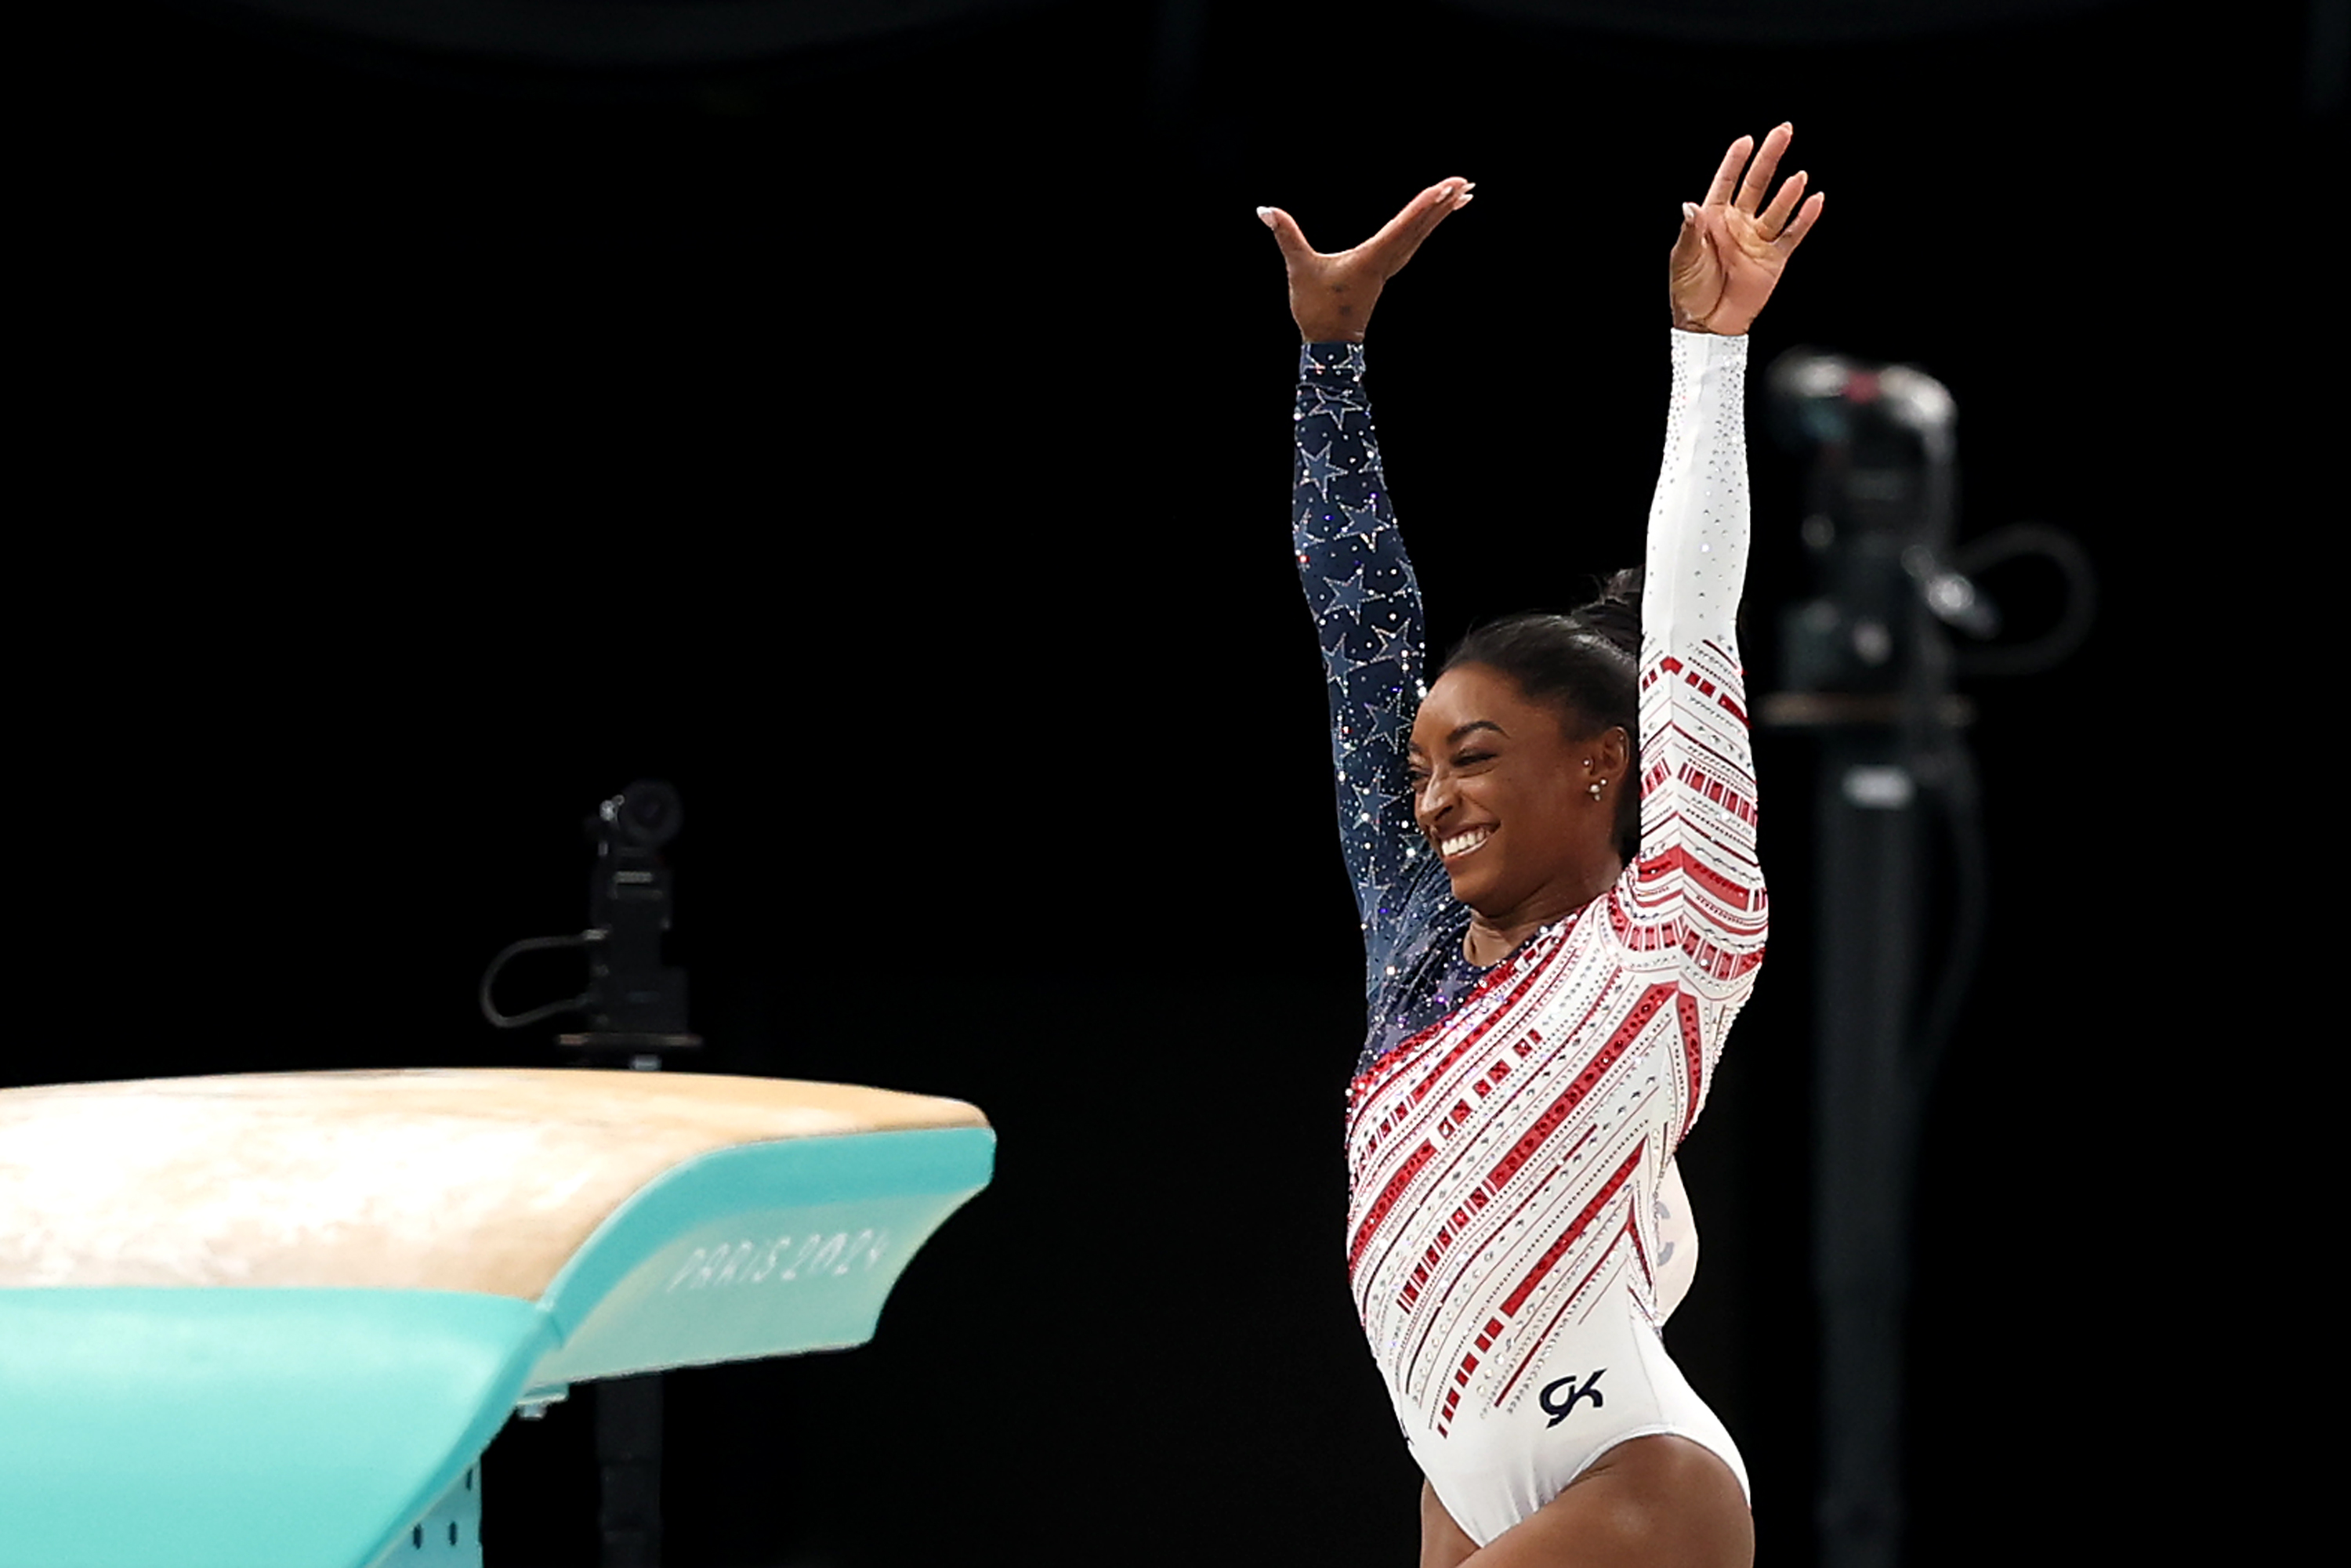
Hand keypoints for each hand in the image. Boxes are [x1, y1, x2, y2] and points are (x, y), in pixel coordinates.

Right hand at [1260, 178, 1473, 342]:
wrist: (1329, 346)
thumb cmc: (1317, 309)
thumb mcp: (1299, 269)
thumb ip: (1286, 236)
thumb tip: (1264, 209)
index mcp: (1372, 258)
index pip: (1404, 226)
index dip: (1426, 205)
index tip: (1447, 189)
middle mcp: (1386, 262)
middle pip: (1420, 229)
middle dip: (1444, 206)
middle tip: (1466, 183)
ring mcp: (1388, 269)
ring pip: (1420, 237)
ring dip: (1440, 215)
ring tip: (1462, 196)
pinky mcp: (1383, 273)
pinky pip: (1411, 244)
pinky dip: (1425, 228)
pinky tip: (1433, 218)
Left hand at [1668, 125, 1823, 335]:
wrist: (1707, 325)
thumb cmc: (1689, 293)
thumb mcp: (1683, 260)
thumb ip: (1690, 232)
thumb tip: (1690, 206)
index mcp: (1713, 220)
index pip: (1726, 182)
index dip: (1735, 162)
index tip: (1746, 140)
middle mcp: (1738, 224)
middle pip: (1757, 184)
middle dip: (1770, 158)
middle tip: (1783, 132)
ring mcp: (1757, 240)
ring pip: (1777, 207)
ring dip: (1788, 191)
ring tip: (1798, 175)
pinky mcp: (1773, 258)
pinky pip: (1792, 234)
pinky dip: (1805, 218)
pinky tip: (1815, 201)